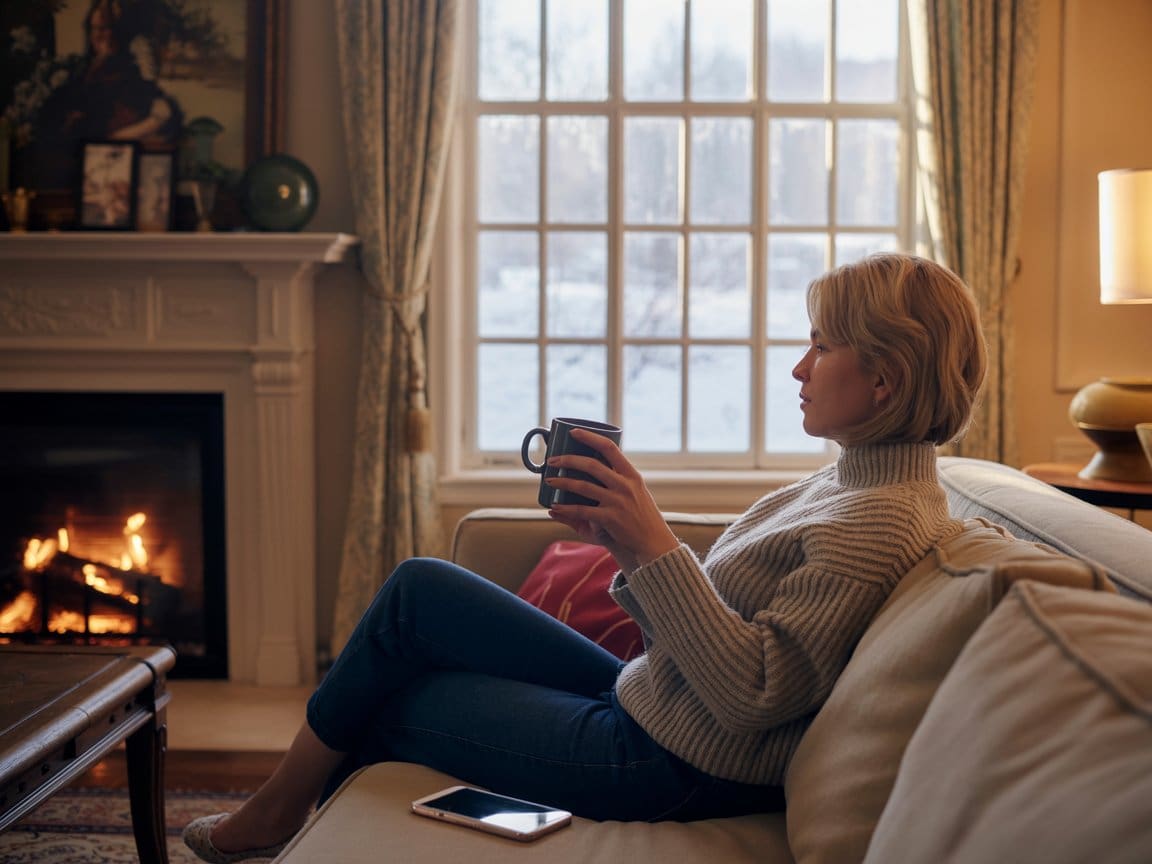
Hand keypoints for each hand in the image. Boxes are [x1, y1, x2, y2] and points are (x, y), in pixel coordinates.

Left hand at [544, 429, 679, 570]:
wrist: (653, 542)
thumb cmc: (643, 516)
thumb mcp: (636, 492)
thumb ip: (618, 480)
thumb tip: (593, 470)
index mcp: (631, 475)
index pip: (610, 448)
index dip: (590, 437)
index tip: (574, 431)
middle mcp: (625, 485)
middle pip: (591, 465)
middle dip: (568, 460)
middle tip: (552, 460)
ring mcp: (618, 501)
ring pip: (583, 486)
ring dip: (562, 482)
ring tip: (549, 480)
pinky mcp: (610, 518)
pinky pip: (582, 510)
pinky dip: (566, 507)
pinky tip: (555, 505)